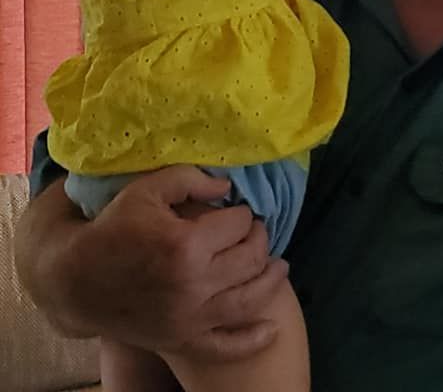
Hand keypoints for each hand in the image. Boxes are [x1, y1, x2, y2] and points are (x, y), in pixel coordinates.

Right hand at [48, 167, 287, 359]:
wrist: (76, 279)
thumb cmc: (114, 227)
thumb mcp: (147, 189)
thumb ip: (191, 179)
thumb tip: (228, 187)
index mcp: (185, 244)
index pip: (238, 224)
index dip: (242, 213)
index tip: (237, 210)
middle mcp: (193, 284)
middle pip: (250, 259)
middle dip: (260, 239)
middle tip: (256, 231)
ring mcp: (190, 317)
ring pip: (249, 300)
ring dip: (271, 280)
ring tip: (279, 265)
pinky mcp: (183, 340)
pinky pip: (227, 347)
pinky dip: (253, 339)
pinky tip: (272, 328)